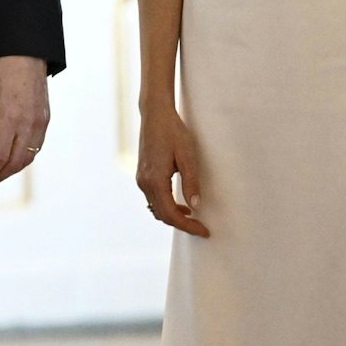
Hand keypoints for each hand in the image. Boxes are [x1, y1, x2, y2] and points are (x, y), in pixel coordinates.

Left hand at [0, 55, 48, 188]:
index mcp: (9, 119)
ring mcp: (39, 124)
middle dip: (0, 177)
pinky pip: (36, 147)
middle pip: (15, 163)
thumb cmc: (1, 74)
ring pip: (27, 158)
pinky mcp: (45, 121)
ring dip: (12, 170)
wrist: (25, 56)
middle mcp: (28, 125)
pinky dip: (23, 158)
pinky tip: (12, 158)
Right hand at [136, 104, 207, 236]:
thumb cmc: (173, 132)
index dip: (188, 226)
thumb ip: (191, 182)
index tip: (204, 231)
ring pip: (156, 209)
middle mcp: (144, 183)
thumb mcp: (187, 156)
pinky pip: (153, 199)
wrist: (155, 114)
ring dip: (173, 217)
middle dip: (182, 225)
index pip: (171, 214)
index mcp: (155, 180)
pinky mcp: (142, 175)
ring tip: (193, 218)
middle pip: (162, 215)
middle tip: (202, 228)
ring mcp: (141, 179)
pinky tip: (180, 204)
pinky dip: (166, 207)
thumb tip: (195, 206)